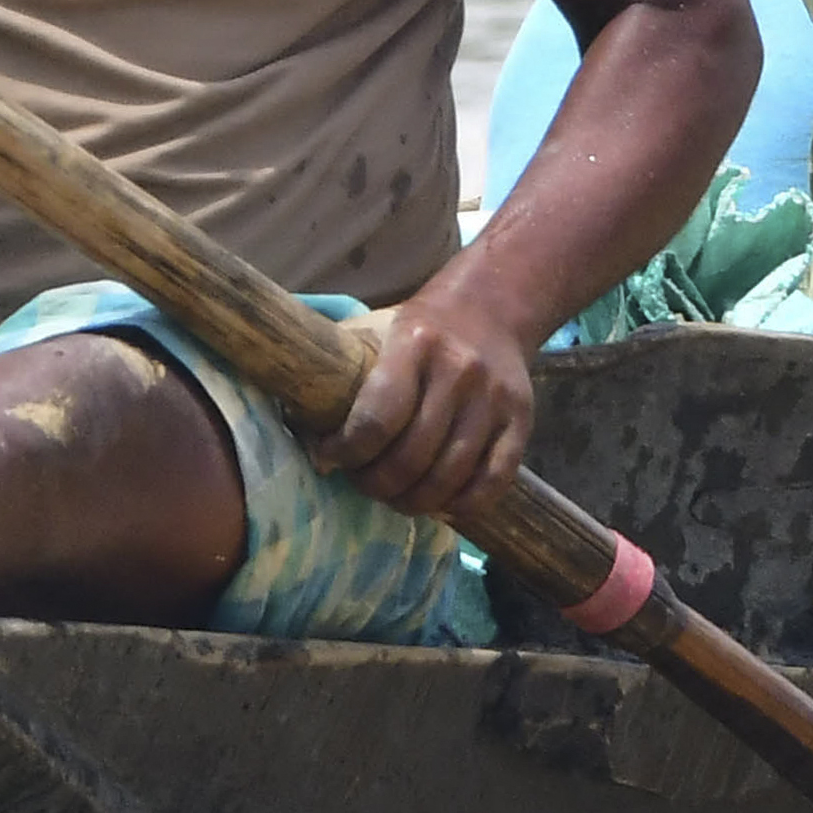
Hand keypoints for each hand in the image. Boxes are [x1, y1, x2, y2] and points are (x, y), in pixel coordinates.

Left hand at [325, 277, 539, 518]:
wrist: (489, 307)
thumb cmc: (414, 331)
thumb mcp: (370, 332)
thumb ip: (333, 372)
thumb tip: (291, 427)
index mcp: (413, 344)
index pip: (376, 419)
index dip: (346, 453)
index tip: (328, 459)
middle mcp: (459, 370)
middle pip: (412, 458)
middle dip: (377, 484)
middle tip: (363, 482)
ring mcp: (494, 397)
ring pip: (451, 477)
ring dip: (415, 501)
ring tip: (396, 496)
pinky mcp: (521, 419)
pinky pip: (493, 482)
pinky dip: (463, 505)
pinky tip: (440, 504)